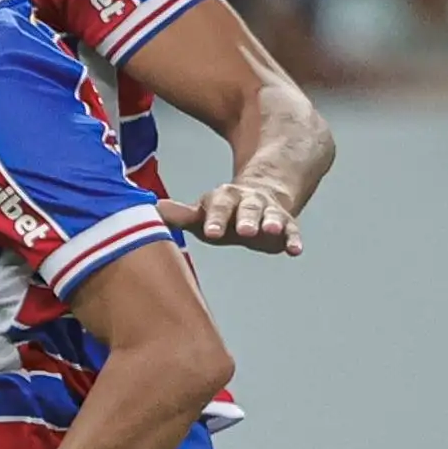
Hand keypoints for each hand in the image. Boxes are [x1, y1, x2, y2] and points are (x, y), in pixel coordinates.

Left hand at [166, 181, 304, 255]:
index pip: (217, 207)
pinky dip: (293, 240)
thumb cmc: (223, 214)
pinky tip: (295, 251)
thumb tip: (152, 209)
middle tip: (244, 230)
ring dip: (271, 222)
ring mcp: (268, 211)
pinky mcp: (285, 224)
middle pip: (246, 208)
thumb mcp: (201, 215)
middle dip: (245, 218)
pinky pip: (291, 230)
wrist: (260, 198)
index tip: (211, 232)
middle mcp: (247, 201)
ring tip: (271, 230)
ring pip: (270, 215)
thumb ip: (181, 215)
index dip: (214, 219)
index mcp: (223, 198)